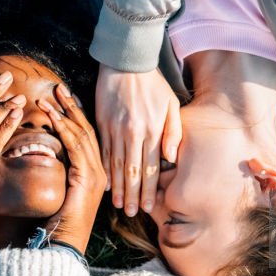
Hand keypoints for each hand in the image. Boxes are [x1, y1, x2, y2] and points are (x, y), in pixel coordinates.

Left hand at [37, 84, 106, 254]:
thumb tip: (44, 155)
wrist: (61, 246)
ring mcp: (96, 174)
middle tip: (59, 88)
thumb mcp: (59, 193)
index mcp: (94, 174)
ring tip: (51, 96)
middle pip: (87, 131)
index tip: (63, 98)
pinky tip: (52, 116)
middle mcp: (100, 172)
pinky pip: (75, 147)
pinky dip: (63, 129)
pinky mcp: (87, 178)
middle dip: (72, 108)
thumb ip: (59, 173)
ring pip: (82, 135)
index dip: (75, 115)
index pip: (87, 137)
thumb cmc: (56, 225)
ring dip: (65, 114)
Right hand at [95, 65, 180, 216]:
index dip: (149, 190)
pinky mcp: (102, 124)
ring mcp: (115, 129)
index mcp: (151, 131)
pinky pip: (102, 152)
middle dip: (132, 195)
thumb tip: (171, 158)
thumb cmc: (153, 84)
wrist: (126, 62)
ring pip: (116, 165)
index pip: (151, 168)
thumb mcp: (171, 104)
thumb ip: (173, 132)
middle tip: (131, 213)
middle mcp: (132, 133)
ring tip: (117, 205)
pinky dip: (104, 169)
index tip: (148, 206)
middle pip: (132, 172)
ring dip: (117, 187)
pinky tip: (105, 183)